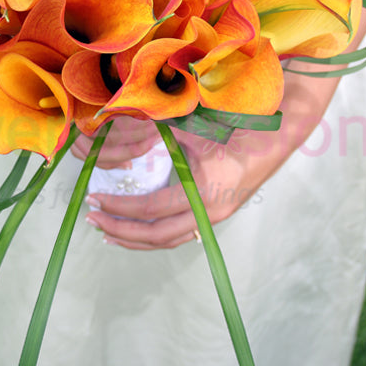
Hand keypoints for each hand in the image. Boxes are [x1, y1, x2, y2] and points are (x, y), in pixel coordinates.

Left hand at [83, 68, 342, 249]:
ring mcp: (215, 217)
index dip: (120, 207)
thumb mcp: (189, 127)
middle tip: (94, 219)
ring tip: (109, 232)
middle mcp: (210, 211)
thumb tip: (112, 131)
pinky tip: (137, 231)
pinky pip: (180, 234)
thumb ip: (154, 133)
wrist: (272, 136)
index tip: (95, 199)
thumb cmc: (230, 125)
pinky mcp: (216, 216)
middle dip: (122, 230)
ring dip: (137, 238)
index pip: (151, 208)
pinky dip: (155, 235)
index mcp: (203, 189)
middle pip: (158, 235)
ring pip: (169, 240)